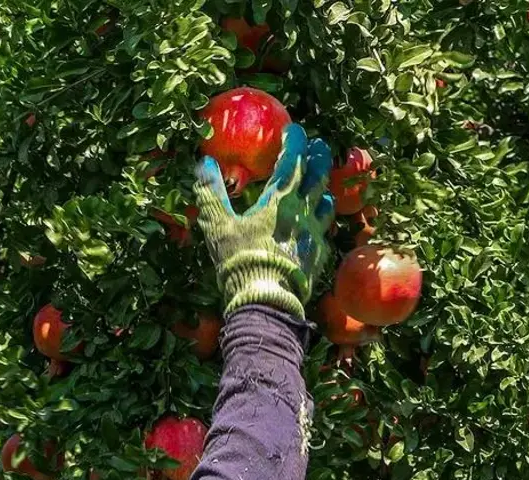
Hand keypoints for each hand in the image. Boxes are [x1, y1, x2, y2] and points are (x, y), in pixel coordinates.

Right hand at [193, 123, 333, 318]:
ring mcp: (314, 234)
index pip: (293, 160)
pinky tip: (320, 222)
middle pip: (317, 177)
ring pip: (326, 202)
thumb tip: (202, 163)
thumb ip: (211, 193)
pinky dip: (324, 219)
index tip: (294, 130)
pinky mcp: (319, 255)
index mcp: (279, 200)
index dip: (295, 142)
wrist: (267, 300)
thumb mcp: (218, 225)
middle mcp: (303, 212)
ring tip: (322, 182)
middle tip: (319, 146)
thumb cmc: (241, 260)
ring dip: (324, 188)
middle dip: (317, 158)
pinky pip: (326, 230)